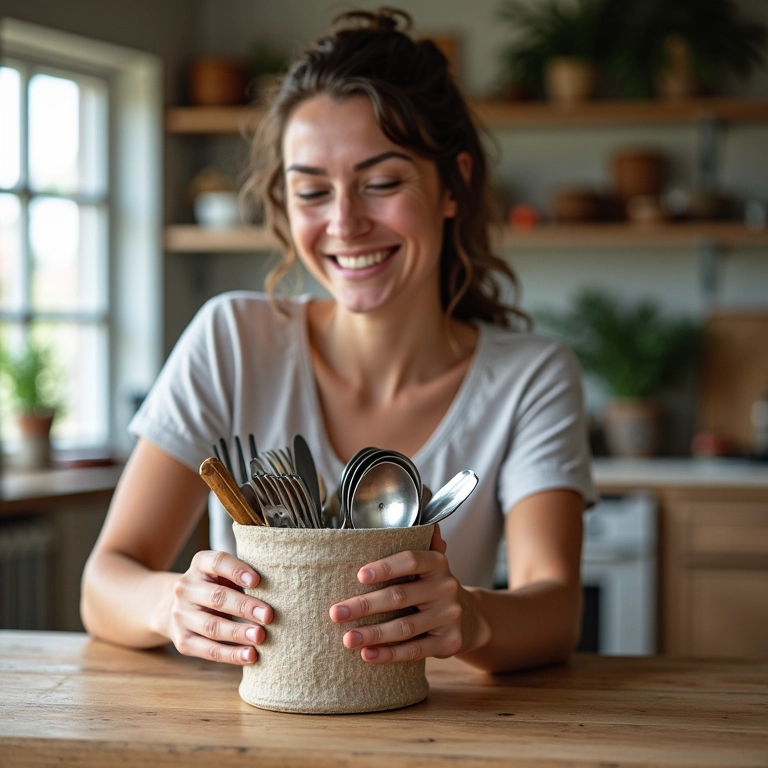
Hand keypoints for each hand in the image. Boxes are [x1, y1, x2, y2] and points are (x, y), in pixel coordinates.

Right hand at [165, 550, 271, 664]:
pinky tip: (250, 655)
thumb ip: (244, 576)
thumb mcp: (224, 573)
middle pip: (217, 597)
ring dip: (239, 633)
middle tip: (268, 615)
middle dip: (244, 607)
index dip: (237, 570)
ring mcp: (180, 615)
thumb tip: (281, 590)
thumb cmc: (216, 586)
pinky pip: (208, 650)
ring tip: (260, 636)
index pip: (217, 562)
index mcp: (200, 563)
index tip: (257, 581)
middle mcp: (185, 587)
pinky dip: (231, 654)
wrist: (176, 606)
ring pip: (212, 626)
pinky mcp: (182, 640)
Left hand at [328, 526, 483, 662]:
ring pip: (405, 627)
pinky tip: (367, 654)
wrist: (470, 620)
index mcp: (438, 563)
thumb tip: (429, 522)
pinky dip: (389, 654)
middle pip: (400, 597)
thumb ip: (425, 543)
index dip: (385, 567)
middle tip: (336, 612)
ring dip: (372, 634)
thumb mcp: (434, 564)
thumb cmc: (436, 588)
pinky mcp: (449, 643)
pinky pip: (415, 650)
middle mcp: (445, 588)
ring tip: (347, 638)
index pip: (410, 560)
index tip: (359, 575)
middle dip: (364, 605)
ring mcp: (448, 617)